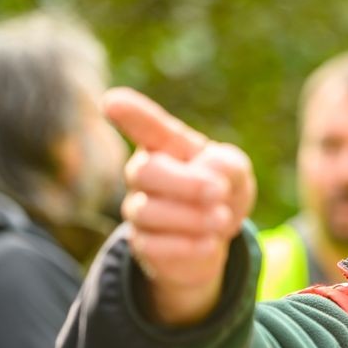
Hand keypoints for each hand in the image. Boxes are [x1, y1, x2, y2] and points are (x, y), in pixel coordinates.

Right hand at [106, 87, 255, 324]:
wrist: (213, 238)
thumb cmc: (220, 192)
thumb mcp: (235, 172)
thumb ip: (227, 164)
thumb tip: (209, 175)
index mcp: (165, 146)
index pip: (145, 126)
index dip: (131, 114)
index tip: (113, 102)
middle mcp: (144, 174)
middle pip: (145, 172)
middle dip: (185, 183)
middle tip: (218, 191)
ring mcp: (138, 209)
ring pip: (148, 211)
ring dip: (191, 217)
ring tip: (222, 220)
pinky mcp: (142, 244)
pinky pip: (154, 246)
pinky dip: (187, 244)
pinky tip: (210, 242)